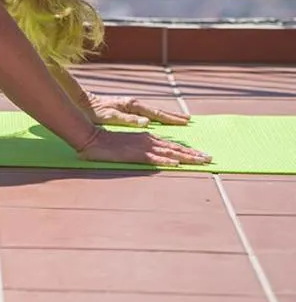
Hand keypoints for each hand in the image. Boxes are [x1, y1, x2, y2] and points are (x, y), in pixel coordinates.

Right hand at [76, 127, 211, 167]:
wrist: (91, 138)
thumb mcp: (127, 147)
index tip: (202, 156)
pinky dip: (167, 160)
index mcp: (147, 139)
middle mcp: (148, 141)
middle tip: (210, 159)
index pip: (172, 146)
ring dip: (187, 156)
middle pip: (176, 148)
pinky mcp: (135, 154)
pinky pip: (154, 158)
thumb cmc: (106, 144)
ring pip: (170, 152)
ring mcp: (143, 147)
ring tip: (202, 160)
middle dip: (194, 154)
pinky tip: (176, 163)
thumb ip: (140, 151)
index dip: (188, 151)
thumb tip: (154, 158)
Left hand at [84, 94, 190, 127]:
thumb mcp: (111, 116)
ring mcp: (132, 107)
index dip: (171, 118)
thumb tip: (148, 122)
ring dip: (167, 116)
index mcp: (133, 106)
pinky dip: (157, 118)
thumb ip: (129, 119)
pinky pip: (148, 115)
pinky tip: (160, 121)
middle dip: (174, 116)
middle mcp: (135, 104)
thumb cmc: (95, 111)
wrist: (83, 103)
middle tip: (189, 120)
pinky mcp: (128, 110)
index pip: (157, 113)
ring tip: (180, 120)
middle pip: (159, 111)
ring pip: (154, 112)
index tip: (185, 121)